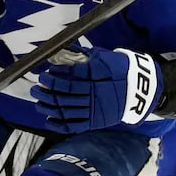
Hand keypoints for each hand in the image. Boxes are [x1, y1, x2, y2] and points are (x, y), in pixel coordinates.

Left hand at [31, 47, 161, 133]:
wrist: (140, 89)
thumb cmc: (120, 69)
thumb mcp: (105, 56)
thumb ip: (85, 56)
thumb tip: (64, 50)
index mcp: (96, 77)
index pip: (70, 77)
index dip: (55, 76)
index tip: (45, 73)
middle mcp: (94, 94)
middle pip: (65, 93)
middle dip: (47, 90)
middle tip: (36, 86)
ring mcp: (94, 109)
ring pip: (67, 109)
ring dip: (49, 106)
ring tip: (38, 101)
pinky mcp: (96, 122)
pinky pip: (75, 125)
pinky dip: (60, 124)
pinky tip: (49, 119)